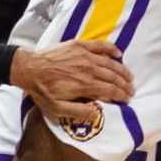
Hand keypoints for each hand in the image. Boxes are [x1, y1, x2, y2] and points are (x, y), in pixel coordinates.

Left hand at [13, 39, 134, 131]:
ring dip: (122, 70)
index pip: (110, 90)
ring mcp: (84, 55)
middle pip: (113, 77)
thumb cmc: (42, 90)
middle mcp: (88, 69)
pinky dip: (111, 49)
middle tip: (131, 90)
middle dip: (124, 84)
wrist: (28, 68)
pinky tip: (118, 54)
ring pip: (110, 63)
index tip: (127, 99)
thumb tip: (97, 114)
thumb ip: (78, 112)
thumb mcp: (56, 109)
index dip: (121, 95)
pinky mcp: (78, 45)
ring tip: (129, 77)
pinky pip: (100, 46)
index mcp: (85, 85)